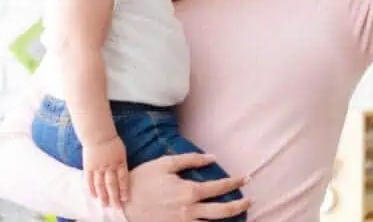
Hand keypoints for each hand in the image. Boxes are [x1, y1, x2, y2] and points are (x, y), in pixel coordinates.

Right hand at [83, 136, 128, 207]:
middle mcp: (109, 166)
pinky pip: (89, 180)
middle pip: (112, 184)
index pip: (123, 179)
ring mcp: (98, 167)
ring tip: (104, 205)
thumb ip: (122, 165)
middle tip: (116, 207)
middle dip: (114, 197)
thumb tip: (123, 177)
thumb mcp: (122, 153)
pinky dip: (91, 189)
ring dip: (103, 196)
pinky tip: (93, 196)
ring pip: (100, 185)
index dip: (124, 190)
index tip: (125, 199)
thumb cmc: (112, 143)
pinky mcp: (88, 167)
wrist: (98, 135)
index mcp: (119, 162)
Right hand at [122, 153, 250, 221]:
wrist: (121, 204)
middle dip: (240, 206)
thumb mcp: (165, 164)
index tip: (246, 178)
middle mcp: (189, 211)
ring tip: (240, 216)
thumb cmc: (142, 180)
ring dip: (229, 221)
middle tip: (251, 201)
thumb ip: (191, 160)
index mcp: (188, 191)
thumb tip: (213, 157)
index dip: (236, 182)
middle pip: (223, 211)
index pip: (220, 187)